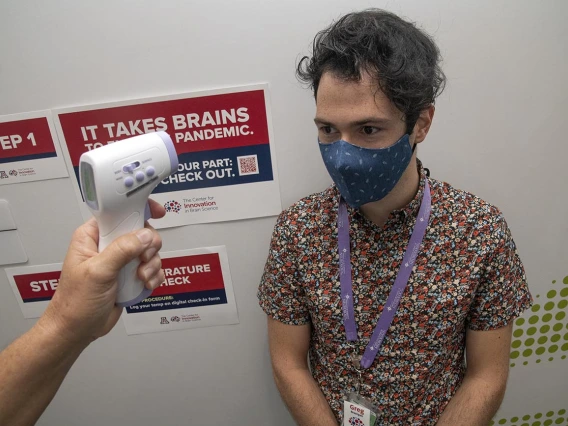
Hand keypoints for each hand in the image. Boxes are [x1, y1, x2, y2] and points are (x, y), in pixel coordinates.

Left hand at [38, 199, 165, 345]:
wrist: (77, 330)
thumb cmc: (75, 302)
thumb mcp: (97, 272)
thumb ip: (122, 250)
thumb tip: (145, 235)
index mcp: (93, 236)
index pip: (119, 212)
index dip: (139, 208)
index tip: (157, 211)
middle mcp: (108, 245)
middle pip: (141, 231)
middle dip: (149, 246)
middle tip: (142, 259)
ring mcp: (121, 260)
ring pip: (150, 250)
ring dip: (151, 264)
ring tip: (140, 277)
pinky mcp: (130, 275)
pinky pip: (152, 268)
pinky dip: (154, 276)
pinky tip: (144, 285)